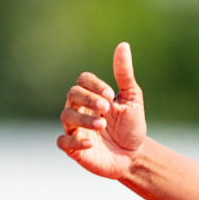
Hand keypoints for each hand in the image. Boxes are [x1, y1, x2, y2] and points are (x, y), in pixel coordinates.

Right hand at [57, 42, 146, 180]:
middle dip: (87, 99)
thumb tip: (123, 45)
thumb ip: (124, 74)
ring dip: (83, 119)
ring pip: (66, 117)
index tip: (110, 95)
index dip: (93, 85)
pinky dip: (74, 142)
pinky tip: (91, 143)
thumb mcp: (132, 99)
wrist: (135, 154)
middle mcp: (80, 110)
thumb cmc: (132, 125)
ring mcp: (75, 129)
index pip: (83, 81)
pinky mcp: (74, 148)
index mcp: (92, 96)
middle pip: (72, 95)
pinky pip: (63, 142)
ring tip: (102, 125)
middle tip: (106, 108)